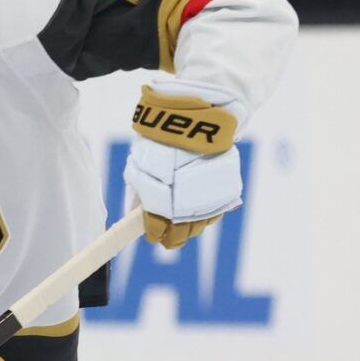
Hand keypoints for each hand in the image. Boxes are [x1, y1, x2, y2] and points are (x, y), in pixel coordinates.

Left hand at [125, 139, 240, 248]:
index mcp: (160, 203)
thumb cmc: (161, 143)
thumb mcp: (139, 167)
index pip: (156, 230)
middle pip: (180, 234)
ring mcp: (206, 202)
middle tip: (169, 237)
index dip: (154, 234)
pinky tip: (200, 210)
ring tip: (184, 222)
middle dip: (173, 238)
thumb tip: (134, 212)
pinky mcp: (225, 193)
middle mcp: (184, 207)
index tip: (154, 235)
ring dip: (191, 227)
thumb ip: (138, 193)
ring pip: (199, 226)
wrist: (194, 123)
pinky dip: (207, 215)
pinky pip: (215, 213)